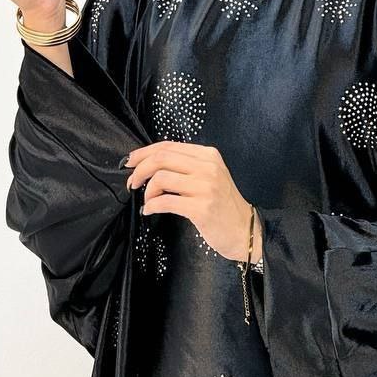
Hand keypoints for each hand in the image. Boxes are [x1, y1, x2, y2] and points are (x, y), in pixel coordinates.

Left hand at [125, 142, 261, 263]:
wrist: (245, 230)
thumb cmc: (223, 205)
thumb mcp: (210, 176)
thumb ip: (186, 166)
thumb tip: (150, 164)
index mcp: (208, 155)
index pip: (168, 146)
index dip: (144, 153)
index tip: (131, 162)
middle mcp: (208, 167)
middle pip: (162, 158)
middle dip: (140, 170)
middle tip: (132, 182)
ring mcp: (206, 187)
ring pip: (161, 178)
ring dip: (147, 191)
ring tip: (148, 200)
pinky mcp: (202, 208)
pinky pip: (165, 202)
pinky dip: (151, 206)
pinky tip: (150, 210)